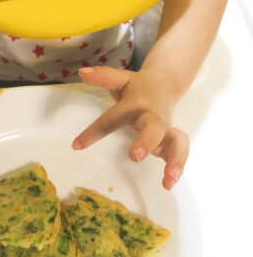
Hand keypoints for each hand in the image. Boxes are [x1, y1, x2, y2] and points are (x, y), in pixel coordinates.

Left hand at [72, 66, 188, 189]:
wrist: (165, 84)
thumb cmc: (136, 87)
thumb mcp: (120, 79)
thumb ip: (102, 76)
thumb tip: (81, 71)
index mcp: (135, 103)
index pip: (112, 118)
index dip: (93, 132)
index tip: (76, 146)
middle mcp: (152, 116)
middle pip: (153, 128)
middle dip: (146, 141)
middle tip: (135, 156)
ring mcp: (165, 128)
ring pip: (176, 141)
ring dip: (174, 159)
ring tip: (168, 179)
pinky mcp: (172, 139)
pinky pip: (180, 151)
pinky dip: (177, 166)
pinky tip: (168, 184)